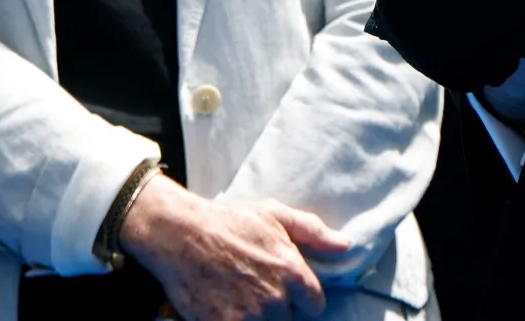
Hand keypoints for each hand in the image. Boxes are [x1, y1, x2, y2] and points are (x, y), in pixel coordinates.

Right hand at [121, 175, 349, 320]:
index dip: (300, 297)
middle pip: (289, 320)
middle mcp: (275, 299)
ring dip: (256, 317)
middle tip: (253, 288)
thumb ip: (313, 231)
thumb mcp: (273, 214)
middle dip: (276, 308)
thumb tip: (346, 245)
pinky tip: (224, 307)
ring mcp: (250, 317)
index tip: (283, 288)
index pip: (315, 305)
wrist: (178, 233)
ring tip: (238, 296)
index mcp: (292, 272)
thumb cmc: (226, 220)